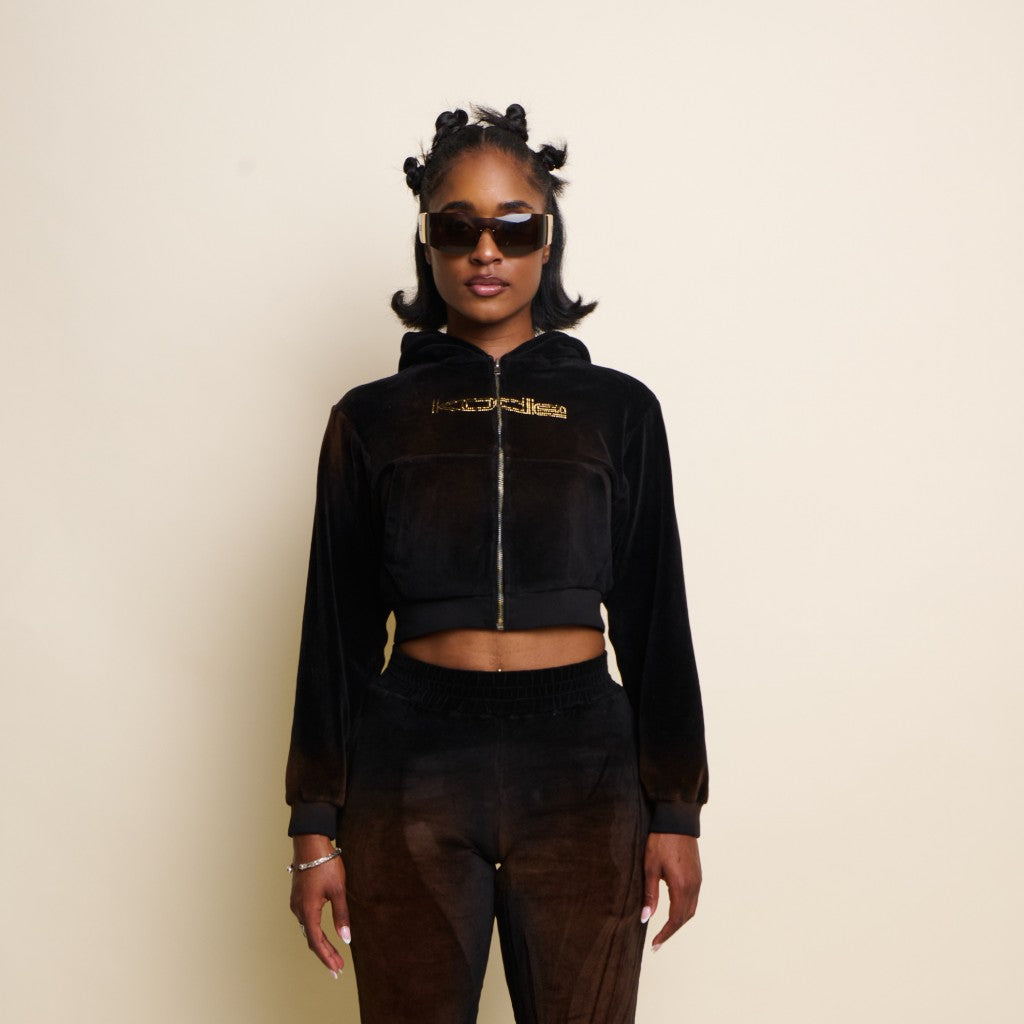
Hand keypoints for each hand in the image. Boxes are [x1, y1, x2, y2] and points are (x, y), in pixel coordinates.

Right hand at [289, 835, 350, 976]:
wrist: (310, 842)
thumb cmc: (326, 864)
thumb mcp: (338, 890)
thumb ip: (342, 915)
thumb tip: (346, 939)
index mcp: (307, 910)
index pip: (316, 942)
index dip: (327, 958)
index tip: (336, 969)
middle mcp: (298, 909)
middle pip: (311, 939)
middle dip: (325, 955)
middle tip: (337, 970)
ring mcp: (296, 903)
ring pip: (308, 930)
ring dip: (320, 944)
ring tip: (334, 956)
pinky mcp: (298, 897)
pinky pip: (306, 920)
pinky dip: (315, 932)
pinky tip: (323, 935)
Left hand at [641, 832, 700, 950]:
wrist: (677, 820)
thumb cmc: (660, 841)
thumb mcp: (650, 867)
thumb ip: (649, 894)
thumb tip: (645, 918)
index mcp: (682, 887)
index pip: (675, 920)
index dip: (665, 934)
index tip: (654, 945)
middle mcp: (694, 886)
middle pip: (685, 917)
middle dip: (672, 931)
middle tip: (657, 941)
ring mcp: (698, 880)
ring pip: (691, 909)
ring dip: (679, 921)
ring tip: (664, 929)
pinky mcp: (697, 874)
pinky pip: (693, 898)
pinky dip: (684, 909)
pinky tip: (673, 909)